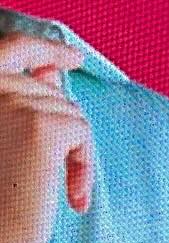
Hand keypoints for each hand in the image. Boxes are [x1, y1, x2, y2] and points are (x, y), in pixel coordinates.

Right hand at [0, 34, 93, 242]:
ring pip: (69, 111)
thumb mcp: (9, 138)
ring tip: (51, 188)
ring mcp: (11, 100)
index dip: (44, 46)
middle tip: (50, 176)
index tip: (75, 56)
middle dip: (61, 131)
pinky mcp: (41, 125)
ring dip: (72, 153)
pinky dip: (84, 165)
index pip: (10, 47)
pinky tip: (70, 196)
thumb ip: (26, 100)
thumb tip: (53, 70)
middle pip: (50, 90)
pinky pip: (82, 131)